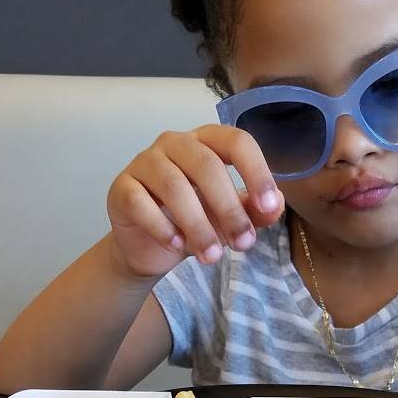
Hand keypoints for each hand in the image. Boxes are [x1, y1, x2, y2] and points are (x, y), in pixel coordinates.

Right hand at [106, 125, 284, 279]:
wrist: (149, 247)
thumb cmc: (194, 221)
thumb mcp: (229, 218)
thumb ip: (253, 211)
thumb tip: (275, 205)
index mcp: (207, 142)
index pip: (236, 141)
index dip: (256, 172)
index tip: (268, 207)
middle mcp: (174, 143)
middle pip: (206, 166)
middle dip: (229, 209)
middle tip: (244, 244)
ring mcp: (144, 162)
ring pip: (174, 186)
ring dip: (198, 226)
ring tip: (212, 256)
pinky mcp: (122, 187)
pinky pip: (141, 203)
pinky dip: (163, 227)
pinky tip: (177, 246)